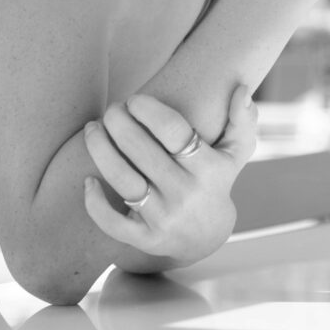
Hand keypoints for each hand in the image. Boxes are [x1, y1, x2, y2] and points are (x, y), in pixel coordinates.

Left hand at [82, 85, 256, 263]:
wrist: (207, 235)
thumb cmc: (215, 180)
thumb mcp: (235, 152)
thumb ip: (241, 120)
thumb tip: (241, 90)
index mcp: (208, 167)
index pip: (174, 131)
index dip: (148, 110)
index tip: (134, 99)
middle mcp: (186, 193)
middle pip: (141, 150)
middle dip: (118, 122)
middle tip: (111, 109)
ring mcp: (165, 218)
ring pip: (122, 179)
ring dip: (99, 149)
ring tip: (92, 129)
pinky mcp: (146, 239)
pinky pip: (112, 222)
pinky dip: (95, 203)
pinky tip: (88, 180)